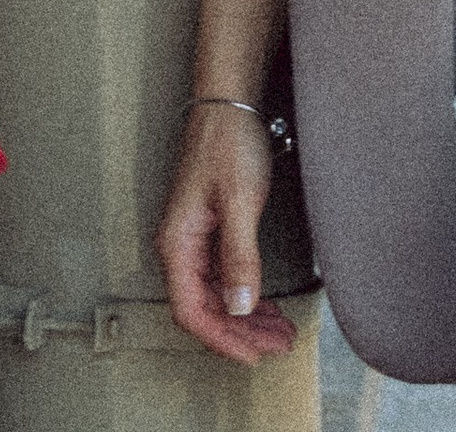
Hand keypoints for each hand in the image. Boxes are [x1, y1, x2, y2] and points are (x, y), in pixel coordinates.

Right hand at [155, 103, 296, 364]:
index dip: (223, 339)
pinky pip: (220, 277)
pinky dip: (243, 294)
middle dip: (240, 333)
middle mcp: (179, 248)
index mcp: (177, 245)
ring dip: (244, 317)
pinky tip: (264, 302)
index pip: (193, 312)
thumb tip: (240, 306)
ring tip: (278, 330)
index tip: (254, 353)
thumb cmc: (229, 143)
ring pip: (214, 295)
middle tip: (278, 344)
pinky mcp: (207, 231)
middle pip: (204, 309)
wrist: (228, 102)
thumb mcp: (240, 201)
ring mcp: (192, 240)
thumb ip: (239, 255)